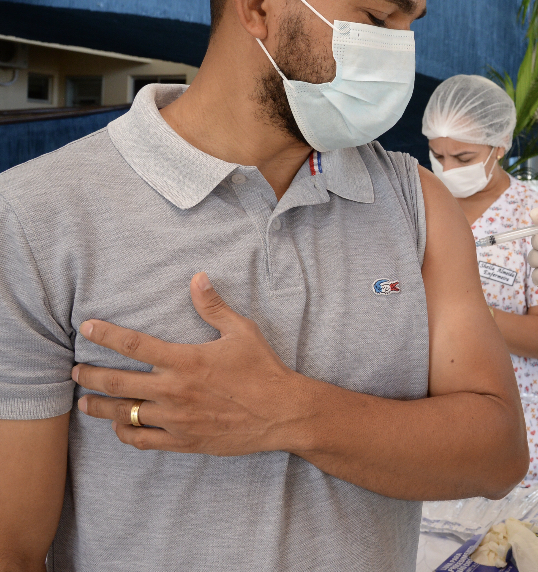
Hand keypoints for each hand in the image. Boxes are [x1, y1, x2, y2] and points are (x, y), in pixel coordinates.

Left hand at [72, 272, 300, 455]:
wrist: (281, 412)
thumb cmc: (262, 369)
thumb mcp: (241, 331)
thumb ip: (213, 306)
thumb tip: (197, 277)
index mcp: (185, 360)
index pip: (134, 345)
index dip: (106, 335)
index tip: (86, 328)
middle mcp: (174, 390)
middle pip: (117, 382)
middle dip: (90, 375)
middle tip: (75, 370)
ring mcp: (176, 419)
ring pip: (123, 414)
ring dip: (98, 407)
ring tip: (84, 402)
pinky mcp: (183, 440)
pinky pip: (141, 440)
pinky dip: (124, 433)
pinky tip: (118, 427)